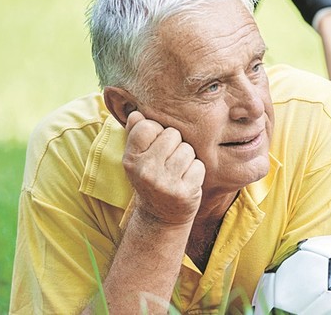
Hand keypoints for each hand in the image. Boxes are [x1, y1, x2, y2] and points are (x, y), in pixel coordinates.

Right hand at [122, 111, 204, 225]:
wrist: (161, 216)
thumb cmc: (152, 179)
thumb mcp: (138, 159)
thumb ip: (136, 134)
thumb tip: (136, 113)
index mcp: (131, 160)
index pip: (147, 126)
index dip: (157, 132)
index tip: (156, 146)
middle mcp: (145, 171)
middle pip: (172, 134)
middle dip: (175, 144)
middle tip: (168, 162)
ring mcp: (165, 183)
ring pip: (187, 149)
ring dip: (187, 158)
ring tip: (177, 172)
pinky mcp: (184, 193)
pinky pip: (199, 165)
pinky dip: (196, 171)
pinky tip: (186, 181)